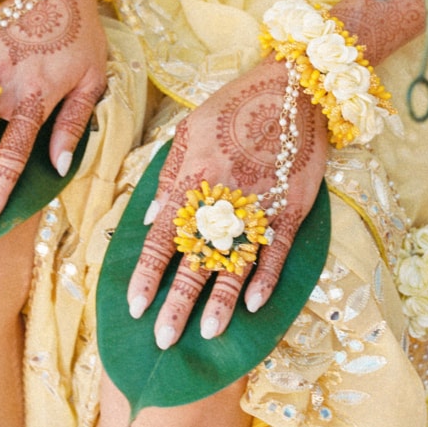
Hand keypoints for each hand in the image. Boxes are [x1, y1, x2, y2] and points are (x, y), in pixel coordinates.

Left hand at [127, 58, 327, 348]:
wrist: (292, 86)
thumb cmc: (233, 106)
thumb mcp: (188, 130)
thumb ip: (169, 175)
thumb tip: (150, 215)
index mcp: (192, 179)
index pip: (162, 237)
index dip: (148, 275)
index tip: (135, 306)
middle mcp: (222, 197)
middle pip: (195, 259)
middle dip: (177, 302)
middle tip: (163, 340)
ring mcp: (260, 205)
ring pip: (236, 262)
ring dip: (221, 301)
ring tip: (207, 334)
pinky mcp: (292, 207)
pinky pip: (279, 250)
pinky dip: (267, 279)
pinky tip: (253, 307)